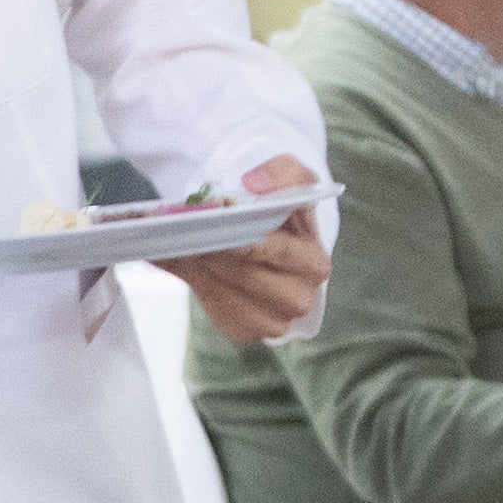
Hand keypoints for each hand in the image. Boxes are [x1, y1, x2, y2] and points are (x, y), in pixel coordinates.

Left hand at [173, 157, 333, 343]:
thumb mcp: (290, 176)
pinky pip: (222, 314)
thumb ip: (283, 172)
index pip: (283, 254)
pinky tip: (191, 266)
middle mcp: (302, 297)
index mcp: (315, 263)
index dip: (254, 242)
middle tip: (192, 235)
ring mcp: (276, 320)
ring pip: (234, 298)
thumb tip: (255, 184)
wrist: (257, 232)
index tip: (224, 228)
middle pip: (252, 278)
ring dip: (206, 271)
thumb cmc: (277, 206)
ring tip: (187, 246)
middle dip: (221, 255)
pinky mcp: (248, 330)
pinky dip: (202, 288)